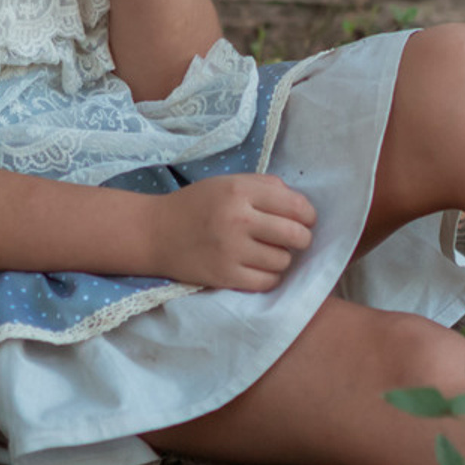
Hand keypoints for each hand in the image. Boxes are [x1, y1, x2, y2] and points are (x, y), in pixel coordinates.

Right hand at [152, 173, 316, 291]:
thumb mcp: (228, 182)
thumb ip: (265, 186)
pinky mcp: (225, 276)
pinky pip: (267, 281)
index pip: (295, 205)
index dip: (308, 215)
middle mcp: (238, 219)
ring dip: (282, 258)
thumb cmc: (197, 205)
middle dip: (302, 238)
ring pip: (283, 261)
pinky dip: (269, 276)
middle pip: (295, 235)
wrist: (156, 232)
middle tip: (294, 238)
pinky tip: (258, 267)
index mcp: (240, 190)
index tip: (305, 219)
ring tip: (268, 251)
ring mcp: (231, 250)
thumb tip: (301, 205)